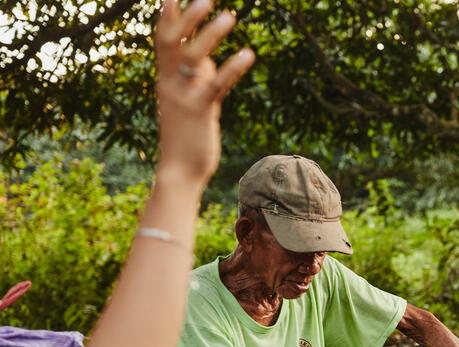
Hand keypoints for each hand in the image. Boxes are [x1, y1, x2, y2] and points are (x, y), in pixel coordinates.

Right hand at [155, 0, 253, 182]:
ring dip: (212, 34)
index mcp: (165, 79)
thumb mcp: (190, 102)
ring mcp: (183, 97)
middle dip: (186, 17)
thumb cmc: (186, 136)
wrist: (179, 172)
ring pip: (193, 58)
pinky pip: (217, 85)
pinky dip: (233, 68)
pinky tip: (249, 54)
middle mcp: (169, 84)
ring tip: (232, 14)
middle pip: (171, 41)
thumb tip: (209, 59)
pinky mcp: (200, 112)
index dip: (167, 16)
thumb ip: (198, 79)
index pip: (162, 40)